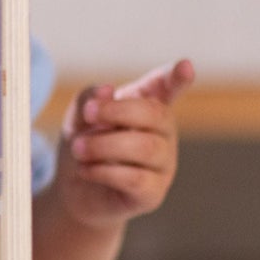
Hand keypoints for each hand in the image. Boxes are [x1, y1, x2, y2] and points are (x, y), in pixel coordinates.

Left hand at [56, 59, 195, 227]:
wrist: (74, 191)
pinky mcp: (152, 193)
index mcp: (147, 107)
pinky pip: (135, 178)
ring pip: (144, 148)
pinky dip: (102, 171)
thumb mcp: (78, 117)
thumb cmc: (84, 145)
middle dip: (117, 110)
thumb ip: (89, 98)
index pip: (168, 88)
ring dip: (103, 145)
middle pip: (155, 114)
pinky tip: (85, 170)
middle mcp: (162, 134)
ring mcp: (162, 164)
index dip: (177, 78)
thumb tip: (106, 90)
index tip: (185, 66)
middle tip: (87, 115)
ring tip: (78, 148)